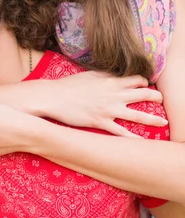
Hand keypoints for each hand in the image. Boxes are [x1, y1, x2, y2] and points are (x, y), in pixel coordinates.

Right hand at [43, 71, 165, 136]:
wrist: (54, 97)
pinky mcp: (101, 122)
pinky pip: (121, 132)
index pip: (136, 79)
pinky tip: (142, 143)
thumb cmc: (69, 85)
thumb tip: (114, 74)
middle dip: (156, 97)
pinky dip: (133, 138)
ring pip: (138, 115)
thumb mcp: (89, 74)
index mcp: (111, 80)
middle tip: (161, 100)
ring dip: (153, 119)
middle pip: (143, 94)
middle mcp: (114, 94)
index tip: (146, 85)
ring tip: (163, 122)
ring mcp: (109, 109)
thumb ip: (105, 74)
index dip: (144, 82)